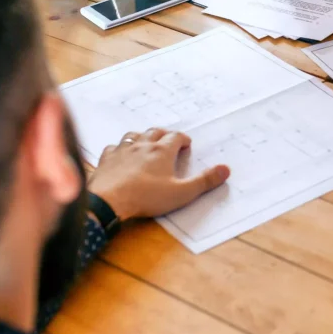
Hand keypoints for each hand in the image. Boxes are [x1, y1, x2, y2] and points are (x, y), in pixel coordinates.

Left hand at [87, 129, 229, 220]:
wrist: (108, 202)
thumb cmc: (147, 197)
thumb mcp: (181, 193)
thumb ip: (204, 181)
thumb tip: (226, 169)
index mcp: (162, 151)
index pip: (176, 137)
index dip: (183, 139)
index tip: (186, 145)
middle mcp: (143, 145)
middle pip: (155, 131)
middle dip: (164, 134)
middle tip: (169, 142)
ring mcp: (122, 150)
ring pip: (134, 135)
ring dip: (142, 137)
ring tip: (146, 143)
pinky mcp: (106, 160)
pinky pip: (113, 147)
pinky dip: (120, 149)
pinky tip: (121, 155)